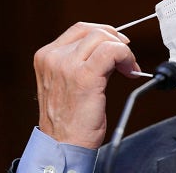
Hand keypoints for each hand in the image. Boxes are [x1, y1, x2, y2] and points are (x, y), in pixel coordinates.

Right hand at [33, 22, 139, 148]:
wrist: (63, 145)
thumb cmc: (68, 120)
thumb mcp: (66, 82)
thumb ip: (80, 62)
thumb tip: (108, 48)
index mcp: (46, 57)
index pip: (79, 30)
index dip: (104, 34)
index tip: (117, 44)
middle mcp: (53, 58)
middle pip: (92, 30)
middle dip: (115, 40)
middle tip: (126, 57)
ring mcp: (67, 65)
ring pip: (103, 38)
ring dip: (122, 50)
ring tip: (128, 68)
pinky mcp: (84, 76)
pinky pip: (112, 51)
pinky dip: (126, 56)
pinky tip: (130, 71)